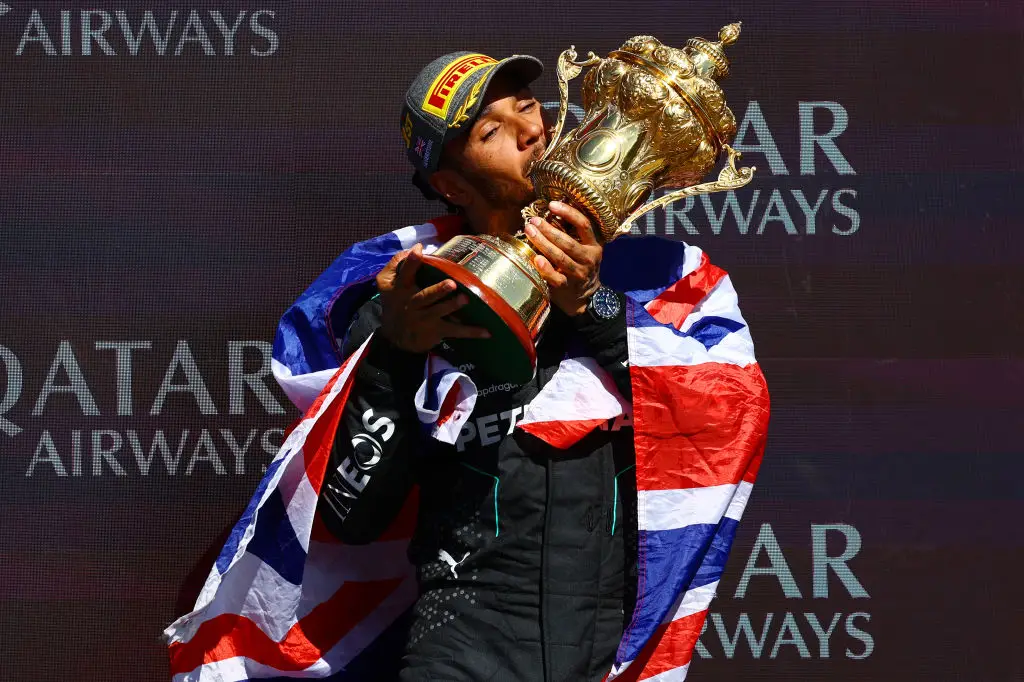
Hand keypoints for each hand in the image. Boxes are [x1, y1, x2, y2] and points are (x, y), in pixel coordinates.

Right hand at [376, 243, 490, 352]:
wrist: (396, 335)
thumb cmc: (396, 301)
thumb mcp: (387, 283)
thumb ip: (398, 264)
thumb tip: (416, 248)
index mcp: (402, 288)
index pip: (406, 273)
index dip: (411, 262)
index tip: (419, 250)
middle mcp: (413, 303)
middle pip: (426, 296)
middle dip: (438, 290)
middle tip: (451, 284)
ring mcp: (426, 318)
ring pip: (440, 311)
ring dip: (453, 306)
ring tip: (465, 299)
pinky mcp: (437, 331)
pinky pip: (455, 331)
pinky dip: (471, 332)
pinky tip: (487, 332)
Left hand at [523, 201, 601, 316]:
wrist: (587, 295)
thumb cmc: (581, 265)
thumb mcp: (584, 248)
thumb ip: (572, 234)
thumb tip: (550, 213)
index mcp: (593, 245)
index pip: (584, 225)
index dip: (569, 213)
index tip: (552, 204)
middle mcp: (588, 258)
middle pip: (567, 242)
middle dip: (548, 230)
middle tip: (533, 221)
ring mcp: (578, 273)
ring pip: (560, 257)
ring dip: (543, 244)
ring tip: (529, 232)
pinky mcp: (568, 286)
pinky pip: (556, 278)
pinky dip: (546, 269)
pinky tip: (536, 259)